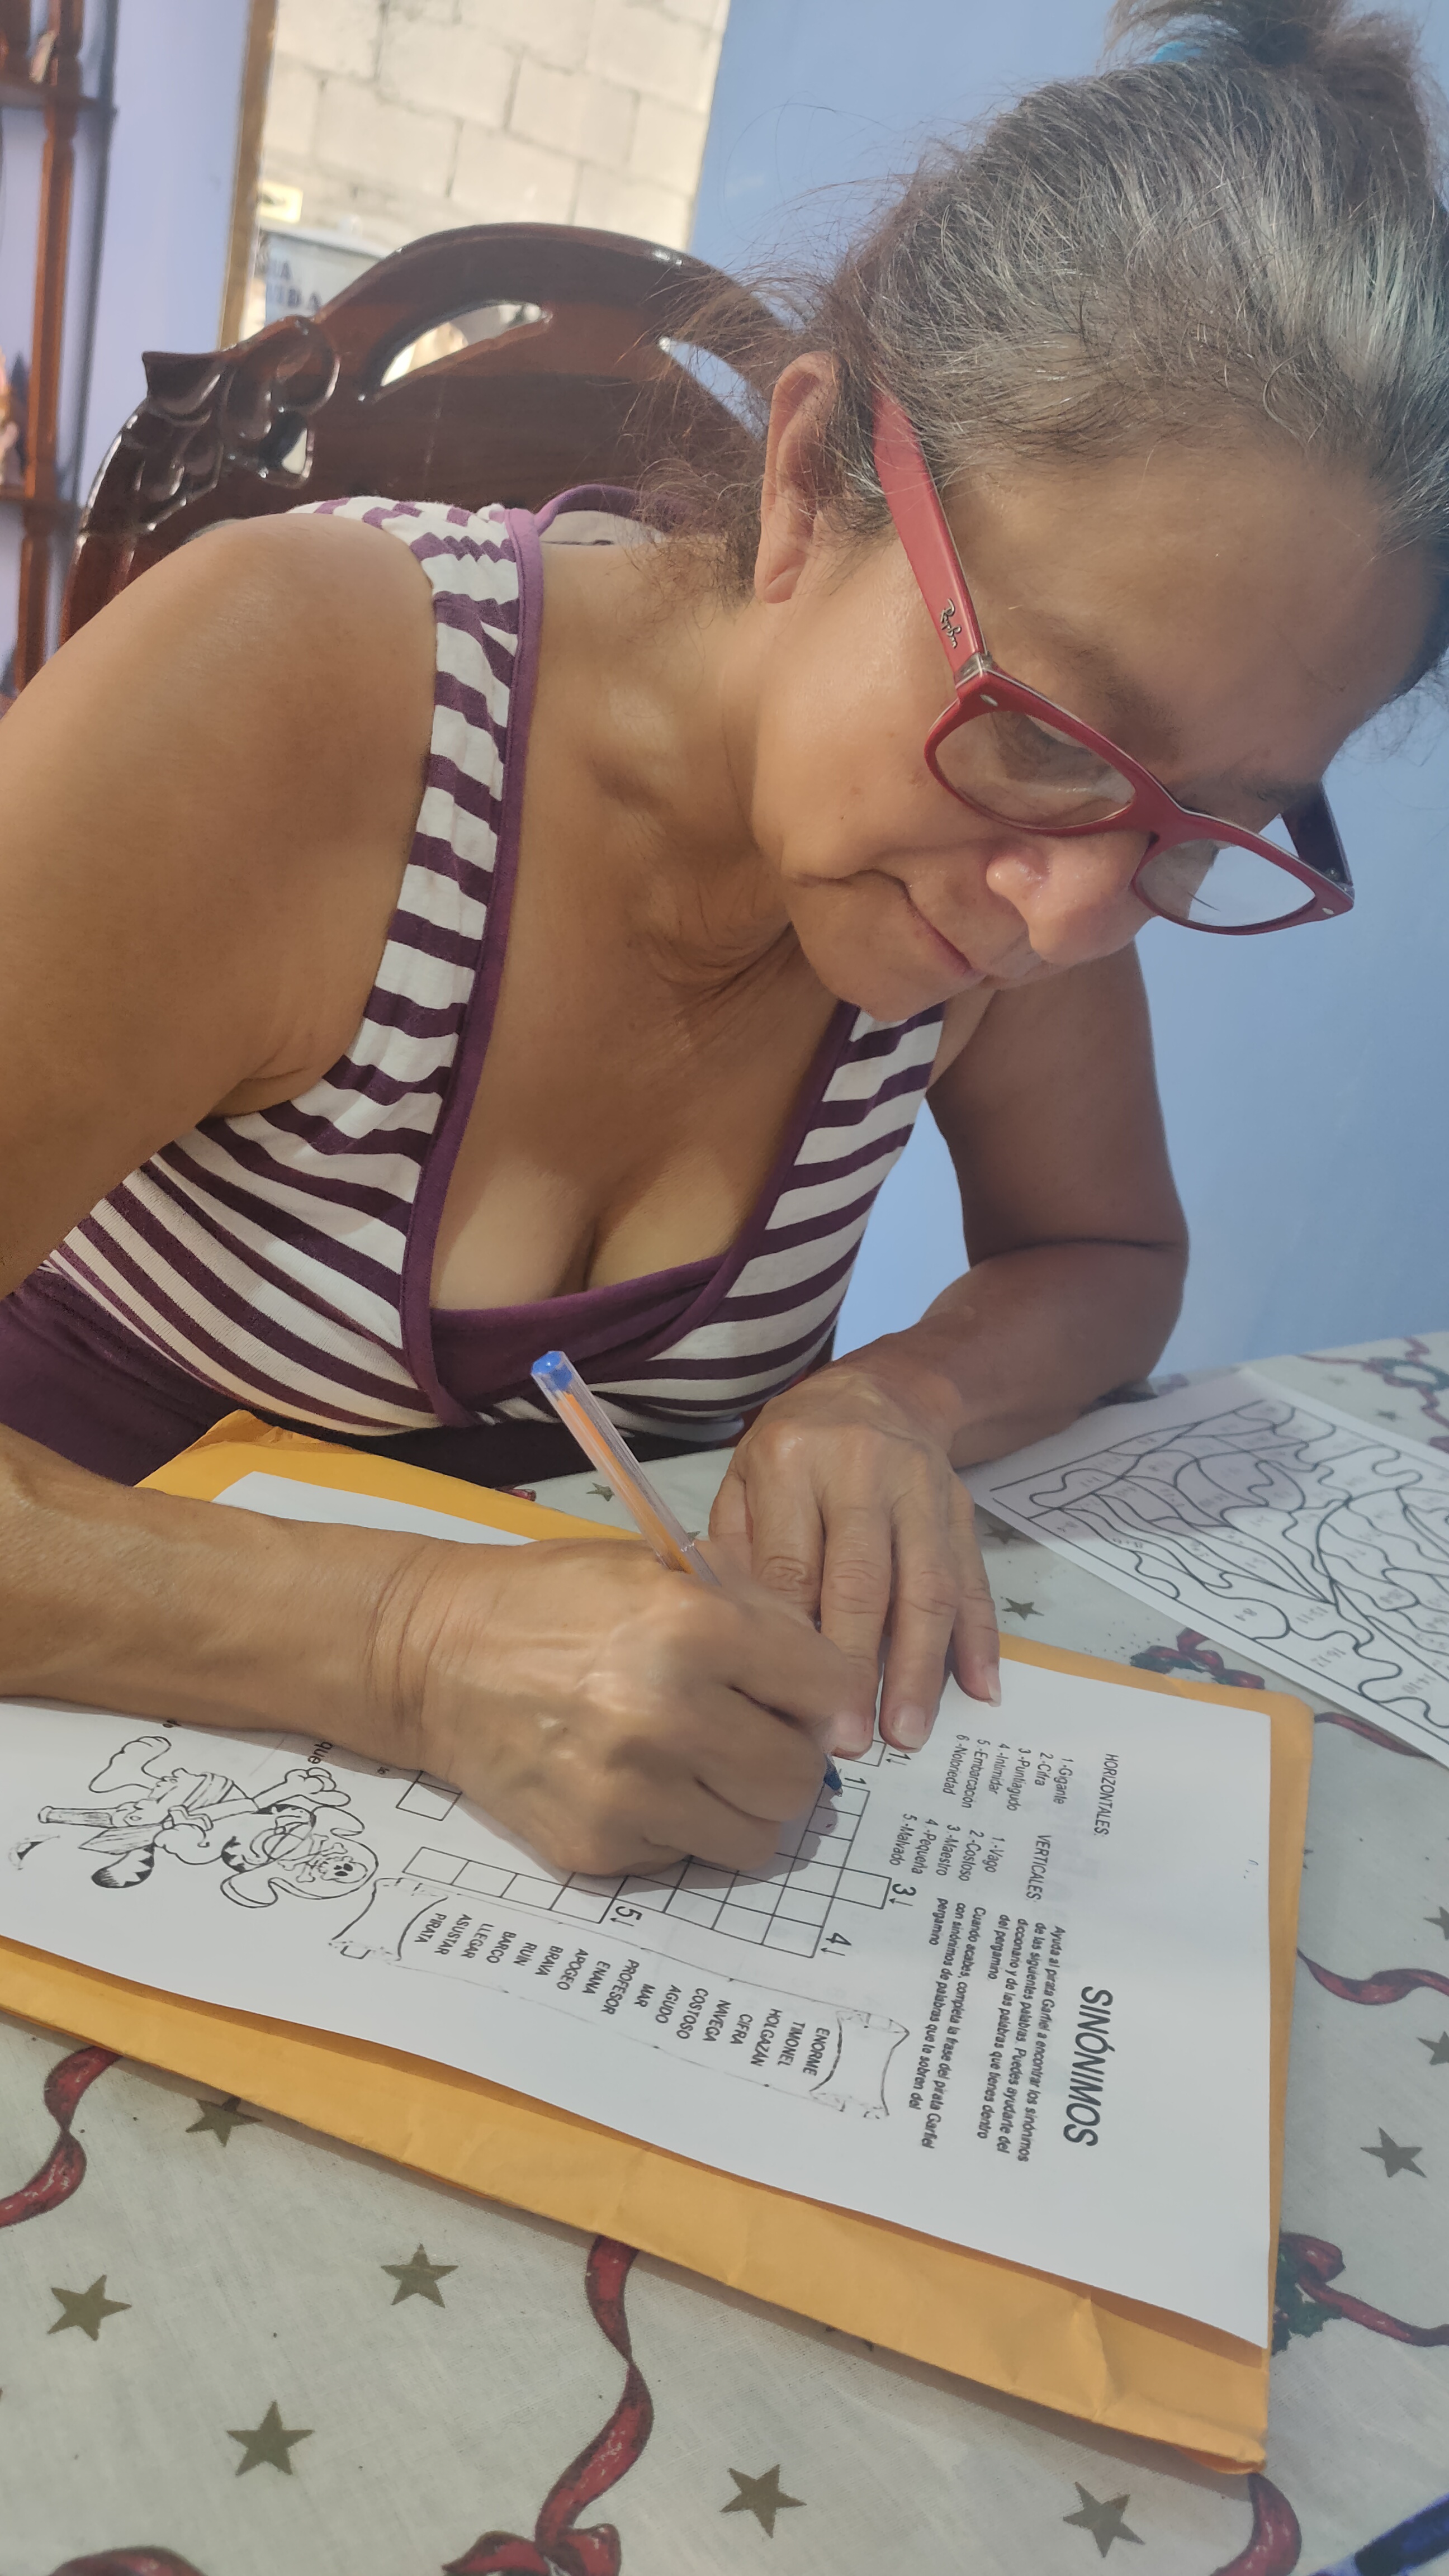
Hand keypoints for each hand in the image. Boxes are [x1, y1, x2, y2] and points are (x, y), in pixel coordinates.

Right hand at [379, 1535, 852, 1877]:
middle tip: (756, 1736)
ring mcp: (630, 1793)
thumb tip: (829, 1682)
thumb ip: (756, 1612)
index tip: (806, 1698)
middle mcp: (667, 1717)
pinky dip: (679, 1827)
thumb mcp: (659, 1569)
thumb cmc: (551, 1602)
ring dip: (744, 1805)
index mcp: (692, 1629)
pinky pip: (686, 1857)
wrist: (431, 1658)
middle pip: (801, 1779)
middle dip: (790, 1757)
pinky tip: (640, 1782)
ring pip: (757, 1837)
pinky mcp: (597, 1847)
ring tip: (706, 1767)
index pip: (828, 1690)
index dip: (826, 1694)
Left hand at [709, 1360, 998, 1756]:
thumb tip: (743, 1644)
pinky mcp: (962, 1509)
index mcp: (791, 1461)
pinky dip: (980, 1637)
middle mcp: (862, 1470)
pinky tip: (981, 1690)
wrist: (877, 1391)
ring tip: (906, 1732)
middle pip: (863, 1580)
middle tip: (850, 1740)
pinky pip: (972, 1578)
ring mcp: (921, 1489)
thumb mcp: (744, 1480)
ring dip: (919, 1666)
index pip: (793, 1564)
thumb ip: (739, 1553)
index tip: (788, 1707)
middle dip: (857, 1667)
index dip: (793, 1640)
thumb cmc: (793, 1452)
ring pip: (926, 1586)